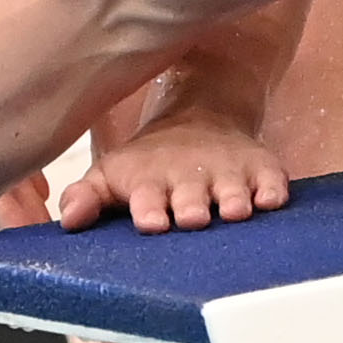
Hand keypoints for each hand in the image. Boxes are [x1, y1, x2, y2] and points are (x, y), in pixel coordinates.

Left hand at [58, 107, 290, 232]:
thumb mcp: (111, 176)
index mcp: (150, 183)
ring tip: (234, 211)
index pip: (147, 197)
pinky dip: (273, 190)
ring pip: (234, 190)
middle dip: (192, 207)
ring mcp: (228, 173)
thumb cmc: (148, 166)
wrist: (200, 121)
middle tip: (192, 218)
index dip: (149, 209)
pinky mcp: (261, 169)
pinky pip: (272, 180)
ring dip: (234, 201)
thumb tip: (69, 220)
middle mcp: (190, 179)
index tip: (151, 222)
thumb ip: (87, 198)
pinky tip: (271, 200)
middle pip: (192, 197)